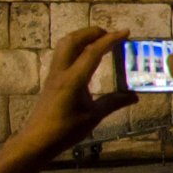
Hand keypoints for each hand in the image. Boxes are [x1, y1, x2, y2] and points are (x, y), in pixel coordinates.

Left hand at [20, 27, 137, 154]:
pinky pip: (63, 53)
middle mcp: (61, 72)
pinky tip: (87, 55)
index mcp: (73, 80)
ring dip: (83, 37)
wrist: (37, 140)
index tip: (126, 33)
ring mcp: (54, 73)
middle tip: (111, 35)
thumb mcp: (93, 117)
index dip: (110, 39)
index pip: (93, 52)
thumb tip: (135, 96)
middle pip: (74, 40)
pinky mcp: (52, 78)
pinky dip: (77, 47)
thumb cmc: (65, 130)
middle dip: (93, 32)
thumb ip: (114, 102)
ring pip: (65, 44)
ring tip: (100, 40)